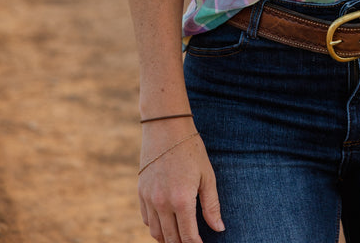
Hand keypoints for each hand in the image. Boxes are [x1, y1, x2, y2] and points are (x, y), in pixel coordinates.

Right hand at [138, 123, 223, 240]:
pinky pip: (146, 219)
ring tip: (179, 237)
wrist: (166, 127)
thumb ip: (212, 205)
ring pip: (155, 233)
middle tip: (192, 241)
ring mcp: (149, 198)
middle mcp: (162, 203)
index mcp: (182, 199)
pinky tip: (166, 223)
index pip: (188, 236)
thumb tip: (219, 229)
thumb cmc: (191, 149)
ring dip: (167, 239)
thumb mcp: (207, 175)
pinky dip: (155, 226)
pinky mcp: (140, 192)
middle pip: (170, 239)